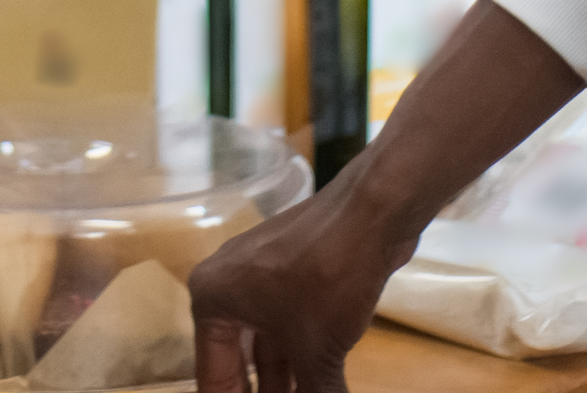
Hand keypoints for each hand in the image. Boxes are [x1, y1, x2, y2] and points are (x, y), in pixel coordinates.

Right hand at [188, 181, 416, 392]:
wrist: (373, 212)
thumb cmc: (327, 277)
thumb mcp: (317, 352)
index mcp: (212, 298)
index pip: (213, 376)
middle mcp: (228, 284)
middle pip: (240, 361)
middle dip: (265, 392)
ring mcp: (262, 273)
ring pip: (269, 345)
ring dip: (288, 382)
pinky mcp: (294, 268)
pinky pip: (289, 325)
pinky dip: (302, 357)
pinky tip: (321, 386)